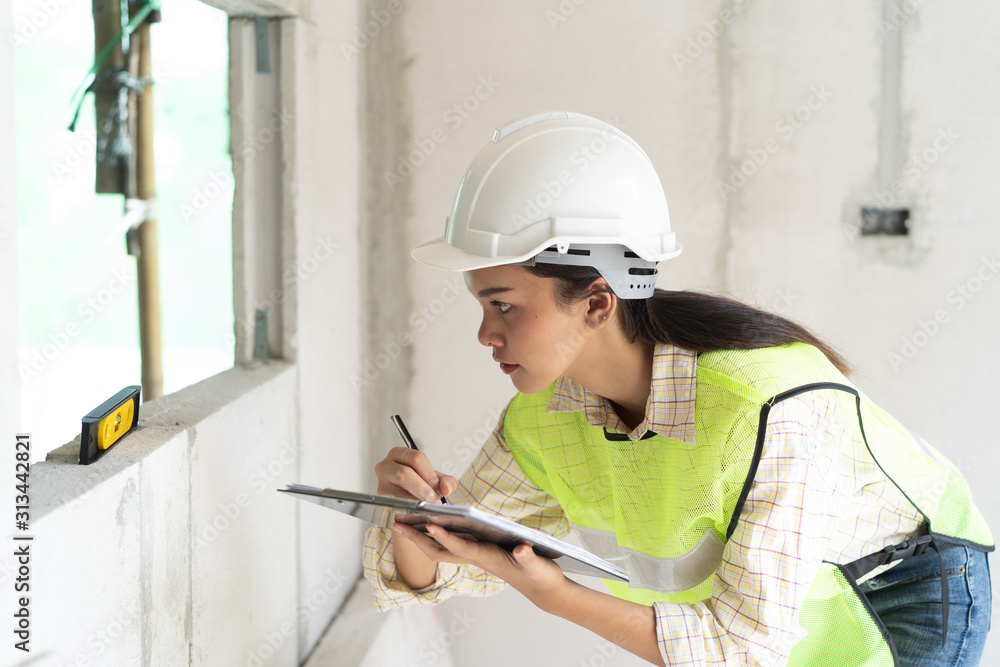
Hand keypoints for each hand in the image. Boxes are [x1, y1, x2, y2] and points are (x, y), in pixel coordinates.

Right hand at [374, 447, 456, 503]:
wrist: (407, 499)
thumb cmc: (420, 484)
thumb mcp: (435, 479)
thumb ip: (447, 481)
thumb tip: (446, 488)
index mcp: (399, 454)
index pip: (416, 459)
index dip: (430, 474)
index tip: (438, 488)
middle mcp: (385, 467)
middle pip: (404, 473)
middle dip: (422, 488)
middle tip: (434, 500)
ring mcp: (381, 484)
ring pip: (397, 492)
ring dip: (415, 501)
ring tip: (427, 506)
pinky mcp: (380, 501)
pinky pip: (394, 505)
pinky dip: (407, 510)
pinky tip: (417, 512)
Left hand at [392, 522, 569, 611]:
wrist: (541, 588)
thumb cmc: (538, 576)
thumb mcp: (536, 566)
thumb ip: (527, 556)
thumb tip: (520, 548)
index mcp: (487, 558)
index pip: (461, 547)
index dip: (445, 537)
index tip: (429, 525)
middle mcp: (476, 557)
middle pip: (440, 550)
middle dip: (418, 538)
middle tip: (397, 523)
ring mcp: (476, 554)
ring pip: (442, 546)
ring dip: (422, 535)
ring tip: (404, 521)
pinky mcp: (480, 550)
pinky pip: (452, 541)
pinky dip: (438, 532)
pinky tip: (430, 522)